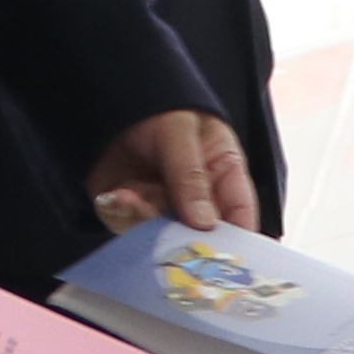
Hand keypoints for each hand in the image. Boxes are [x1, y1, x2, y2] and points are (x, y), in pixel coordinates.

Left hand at [86, 109, 252, 236]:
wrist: (113, 95)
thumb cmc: (160, 109)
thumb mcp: (181, 132)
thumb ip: (191, 176)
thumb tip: (205, 224)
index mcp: (223, 176)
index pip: (240, 216)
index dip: (238, 241)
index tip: (227, 257)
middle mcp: (195, 199)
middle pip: (198, 235)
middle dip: (182, 237)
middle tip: (168, 234)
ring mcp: (161, 207)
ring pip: (160, 235)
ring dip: (145, 220)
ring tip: (131, 195)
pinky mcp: (128, 210)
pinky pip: (127, 225)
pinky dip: (121, 212)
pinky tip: (117, 194)